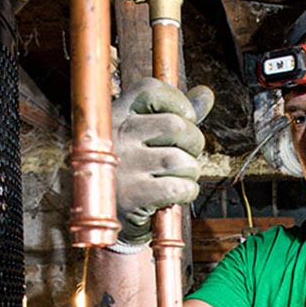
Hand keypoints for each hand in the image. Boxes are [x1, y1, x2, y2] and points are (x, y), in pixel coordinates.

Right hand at [112, 77, 212, 244]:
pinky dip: (187, 192)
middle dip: (194, 143)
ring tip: (180, 178)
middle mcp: (116, 137)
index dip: (178, 101)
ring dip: (191, 172)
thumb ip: (173, 113)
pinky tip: (176, 196)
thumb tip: (206, 94)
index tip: (186, 118)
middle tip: (188, 156)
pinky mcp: (132, 197)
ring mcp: (123, 167)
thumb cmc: (126, 173)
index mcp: (114, 115)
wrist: (100, 217)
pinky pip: (178, 187)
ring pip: (180, 160)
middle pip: (175, 125)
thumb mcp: (141, 138)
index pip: (151, 90)